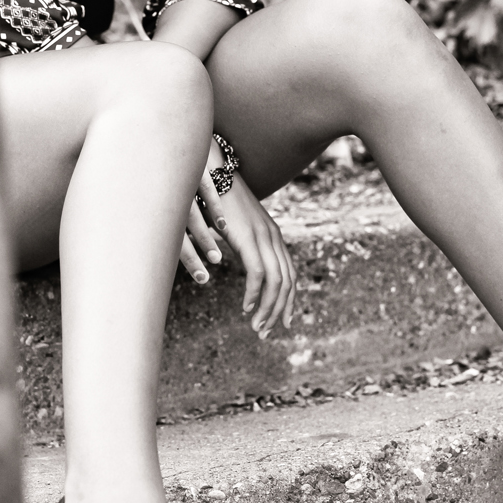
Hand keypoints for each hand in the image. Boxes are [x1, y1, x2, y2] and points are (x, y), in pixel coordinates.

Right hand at [178, 141, 295, 339]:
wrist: (213, 170)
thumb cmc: (218, 197)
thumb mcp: (234, 224)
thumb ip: (239, 241)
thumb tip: (232, 256)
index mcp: (272, 235)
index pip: (289, 274)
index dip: (288, 300)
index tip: (281, 321)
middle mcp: (273, 236)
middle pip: (288, 282)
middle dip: (280, 310)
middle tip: (268, 332)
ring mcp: (263, 237)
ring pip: (276, 282)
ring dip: (268, 308)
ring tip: (258, 326)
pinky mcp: (248, 238)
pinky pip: (258, 274)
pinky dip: (254, 294)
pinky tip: (246, 307)